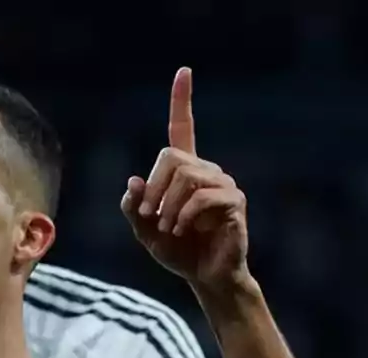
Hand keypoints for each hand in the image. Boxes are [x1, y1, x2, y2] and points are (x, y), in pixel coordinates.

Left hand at [121, 68, 248, 289]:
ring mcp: (223, 184)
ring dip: (168, 206)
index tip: (184, 71)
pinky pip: (203, 196)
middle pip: (171, 156)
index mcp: (185, 172)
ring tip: (169, 229)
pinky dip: (185, 214)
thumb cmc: (177, 251)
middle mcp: (207, 170)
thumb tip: (133, 181)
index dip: (182, 100)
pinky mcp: (234, 202)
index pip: (183, 128)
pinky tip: (182, 229)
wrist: (205, 276)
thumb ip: (133, 208)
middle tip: (149, 215)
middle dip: (153, 188)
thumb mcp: (144, 231)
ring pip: (186, 176)